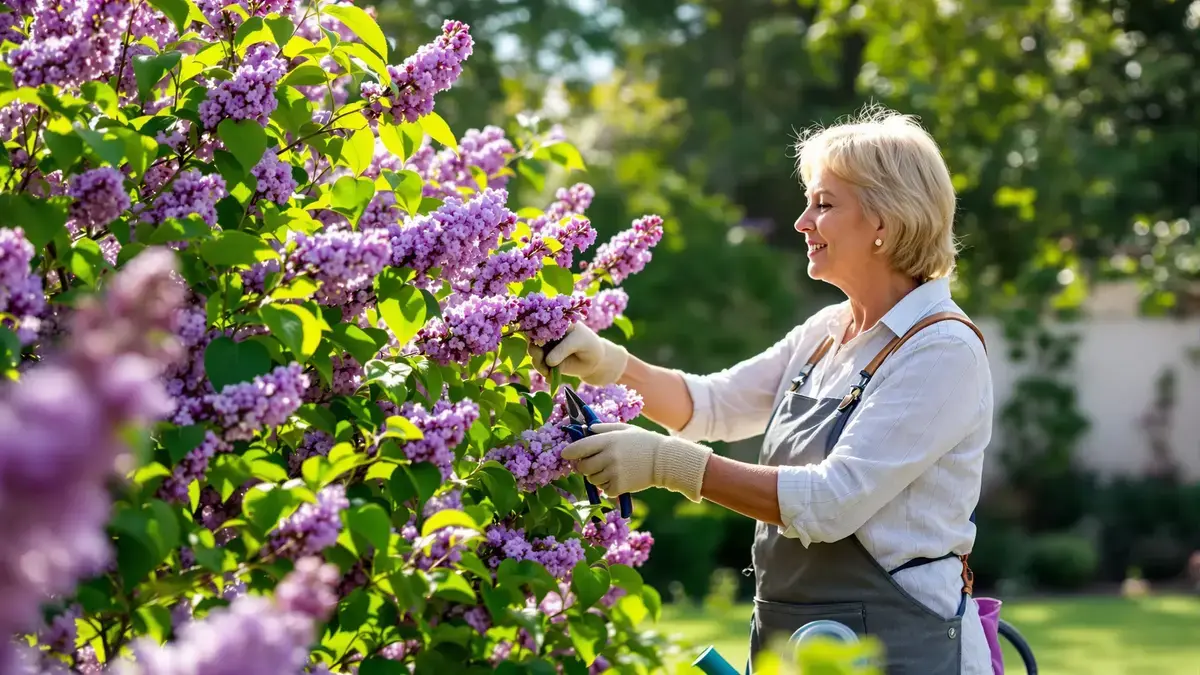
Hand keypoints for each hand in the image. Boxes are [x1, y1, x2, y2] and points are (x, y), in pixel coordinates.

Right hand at [529, 323, 628, 385]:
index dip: (534, 333)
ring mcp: (548, 350)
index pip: (539, 325)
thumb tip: (548, 361)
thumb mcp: (578, 342)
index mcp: (554, 324)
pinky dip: (545, 375)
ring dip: (538, 365)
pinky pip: (543, 369)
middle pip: (533, 342)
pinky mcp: (550, 364)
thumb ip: (563, 349)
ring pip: (536, 357)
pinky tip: (551, 379)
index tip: (537, 342)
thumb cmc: (589, 343)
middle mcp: (548, 337)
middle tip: (538, 358)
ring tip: (547, 372)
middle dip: (534, 351)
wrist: (596, 360)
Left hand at [560, 423, 713, 501]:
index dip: (569, 452)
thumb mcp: (624, 429)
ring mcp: (613, 472)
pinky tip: (620, 478)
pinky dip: (609, 487)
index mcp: (607, 440)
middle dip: (584, 466)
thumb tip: (585, 429)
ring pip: (592, 480)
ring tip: (612, 470)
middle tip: (593, 464)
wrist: (664, 460)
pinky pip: (604, 490)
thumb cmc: (643, 442)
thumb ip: (604, 428)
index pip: (579, 447)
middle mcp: (608, 456)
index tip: (565, 454)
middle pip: (582, 467)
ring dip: (597, 476)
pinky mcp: (619, 487)